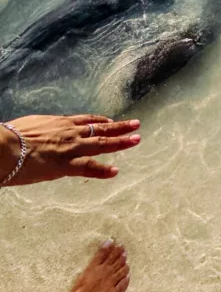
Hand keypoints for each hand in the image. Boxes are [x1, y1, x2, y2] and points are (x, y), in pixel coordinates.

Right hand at [1, 115, 140, 185]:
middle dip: (119, 127)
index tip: (111, 120)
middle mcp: (69, 133)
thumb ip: (41, 130)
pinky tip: (115, 171)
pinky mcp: (65, 165)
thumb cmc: (10, 137)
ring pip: (101, 143)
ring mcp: (70, 148)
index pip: (85, 120)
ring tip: (137, 140)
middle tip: (136, 124)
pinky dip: (103, 170)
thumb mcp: (29, 126)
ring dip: (121, 142)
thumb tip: (37, 134)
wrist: (3, 147)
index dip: (100, 120)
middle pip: (100, 128)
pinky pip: (89, 168)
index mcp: (59, 123)